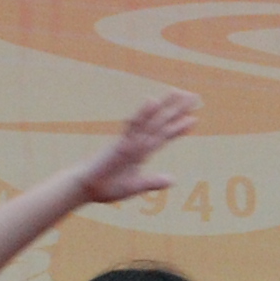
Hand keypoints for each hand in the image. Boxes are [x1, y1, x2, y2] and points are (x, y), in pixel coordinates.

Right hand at [79, 93, 198, 203]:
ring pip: (151, 120)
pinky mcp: (120, 143)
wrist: (85, 188)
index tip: (194, 117)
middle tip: (194, 97)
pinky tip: (152, 101)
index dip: (178, 127)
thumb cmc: (106, 187)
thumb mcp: (135, 187)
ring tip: (178, 92)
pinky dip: (143, 114)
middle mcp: (137, 143)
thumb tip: (173, 180)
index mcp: (141, 152)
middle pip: (161, 123)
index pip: (163, 136)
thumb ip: (152, 182)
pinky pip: (133, 126)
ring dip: (164, 106)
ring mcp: (129, 141)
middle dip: (177, 110)